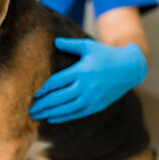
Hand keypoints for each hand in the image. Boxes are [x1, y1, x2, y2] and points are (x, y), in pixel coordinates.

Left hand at [29, 38, 146, 123]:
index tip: (31, 93)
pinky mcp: (97, 106)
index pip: (56, 82)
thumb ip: (70, 45)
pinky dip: (63, 117)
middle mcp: (85, 87)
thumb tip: (55, 41)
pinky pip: (76, 113)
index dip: (42, 89)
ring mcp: (91, 98)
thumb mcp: (88, 47)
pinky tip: (51, 118)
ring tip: (35, 115)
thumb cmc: (106, 54)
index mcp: (81, 72)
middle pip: (58, 98)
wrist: (130, 68)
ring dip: (49, 113)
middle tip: (28, 108)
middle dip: (42, 104)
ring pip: (66, 108)